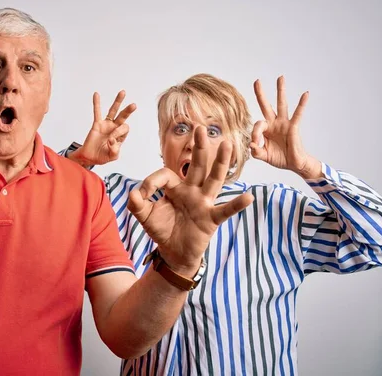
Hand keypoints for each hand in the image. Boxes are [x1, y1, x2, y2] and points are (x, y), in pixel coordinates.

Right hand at [69, 90, 135, 165]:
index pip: (124, 129)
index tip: (110, 140)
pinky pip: (97, 112)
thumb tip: (112, 140)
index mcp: (121, 136)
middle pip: (123, 117)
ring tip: (123, 92)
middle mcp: (115, 128)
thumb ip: (115, 150)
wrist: (90, 157)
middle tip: (134, 105)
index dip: (118, 133)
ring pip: (113, 111)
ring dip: (118, 102)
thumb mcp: (112, 156)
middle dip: (128, 111)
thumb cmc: (102, 156)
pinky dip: (96, 103)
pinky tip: (96, 94)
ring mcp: (106, 125)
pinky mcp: (97, 124)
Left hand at [128, 126, 253, 275]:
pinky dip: (236, 205)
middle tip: (200, 127)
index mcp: (175, 187)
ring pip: (213, 179)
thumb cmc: (162, 230)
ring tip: (228, 145)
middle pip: (197, 165)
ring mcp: (203, 203)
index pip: (166, 174)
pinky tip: (248, 197)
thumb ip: (136, 204)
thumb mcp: (144, 216)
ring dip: (220, 163)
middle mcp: (192, 191)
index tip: (142, 195)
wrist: (173, 253)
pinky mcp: (211, 219)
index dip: (152, 182)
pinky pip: (225, 210)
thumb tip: (133, 193)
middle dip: (198, 147)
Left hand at [251, 76, 320, 178]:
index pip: (257, 125)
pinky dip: (302, 104)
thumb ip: (256, 151)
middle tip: (257, 81)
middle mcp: (274, 123)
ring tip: (280, 77)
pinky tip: (305, 94)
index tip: (255, 144)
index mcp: (265, 129)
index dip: (254, 134)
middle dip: (261, 94)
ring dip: (281, 91)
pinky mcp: (293, 127)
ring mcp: (284, 123)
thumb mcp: (263, 155)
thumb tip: (251, 145)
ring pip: (281, 104)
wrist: (294, 164)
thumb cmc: (279, 158)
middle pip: (266, 105)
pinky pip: (298, 114)